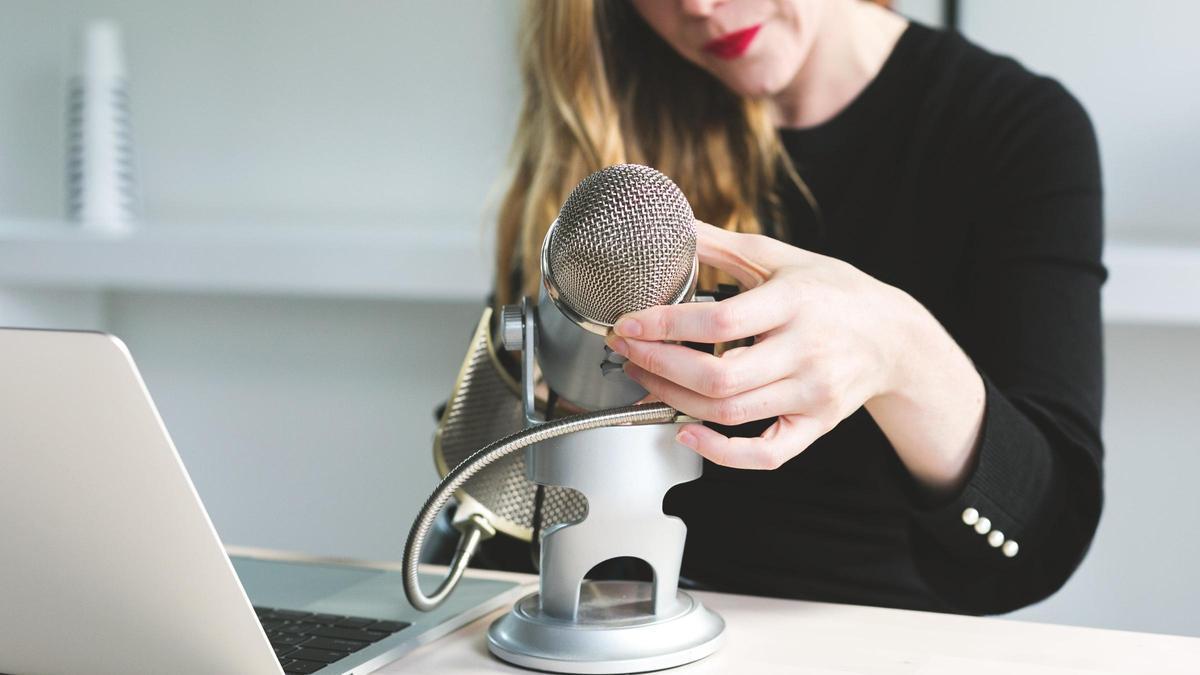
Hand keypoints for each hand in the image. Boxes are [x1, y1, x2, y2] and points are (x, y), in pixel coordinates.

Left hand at [606, 221, 982, 485]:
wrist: (894, 336)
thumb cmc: (832, 292)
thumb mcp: (780, 258)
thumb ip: (722, 245)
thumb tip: (672, 223)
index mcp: (794, 302)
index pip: (720, 323)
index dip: (665, 327)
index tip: (628, 324)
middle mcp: (806, 351)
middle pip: (719, 378)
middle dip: (659, 367)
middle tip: (627, 351)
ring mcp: (813, 394)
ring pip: (730, 413)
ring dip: (673, 400)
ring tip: (644, 378)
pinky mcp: (816, 425)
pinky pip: (765, 454)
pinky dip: (720, 453)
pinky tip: (685, 433)